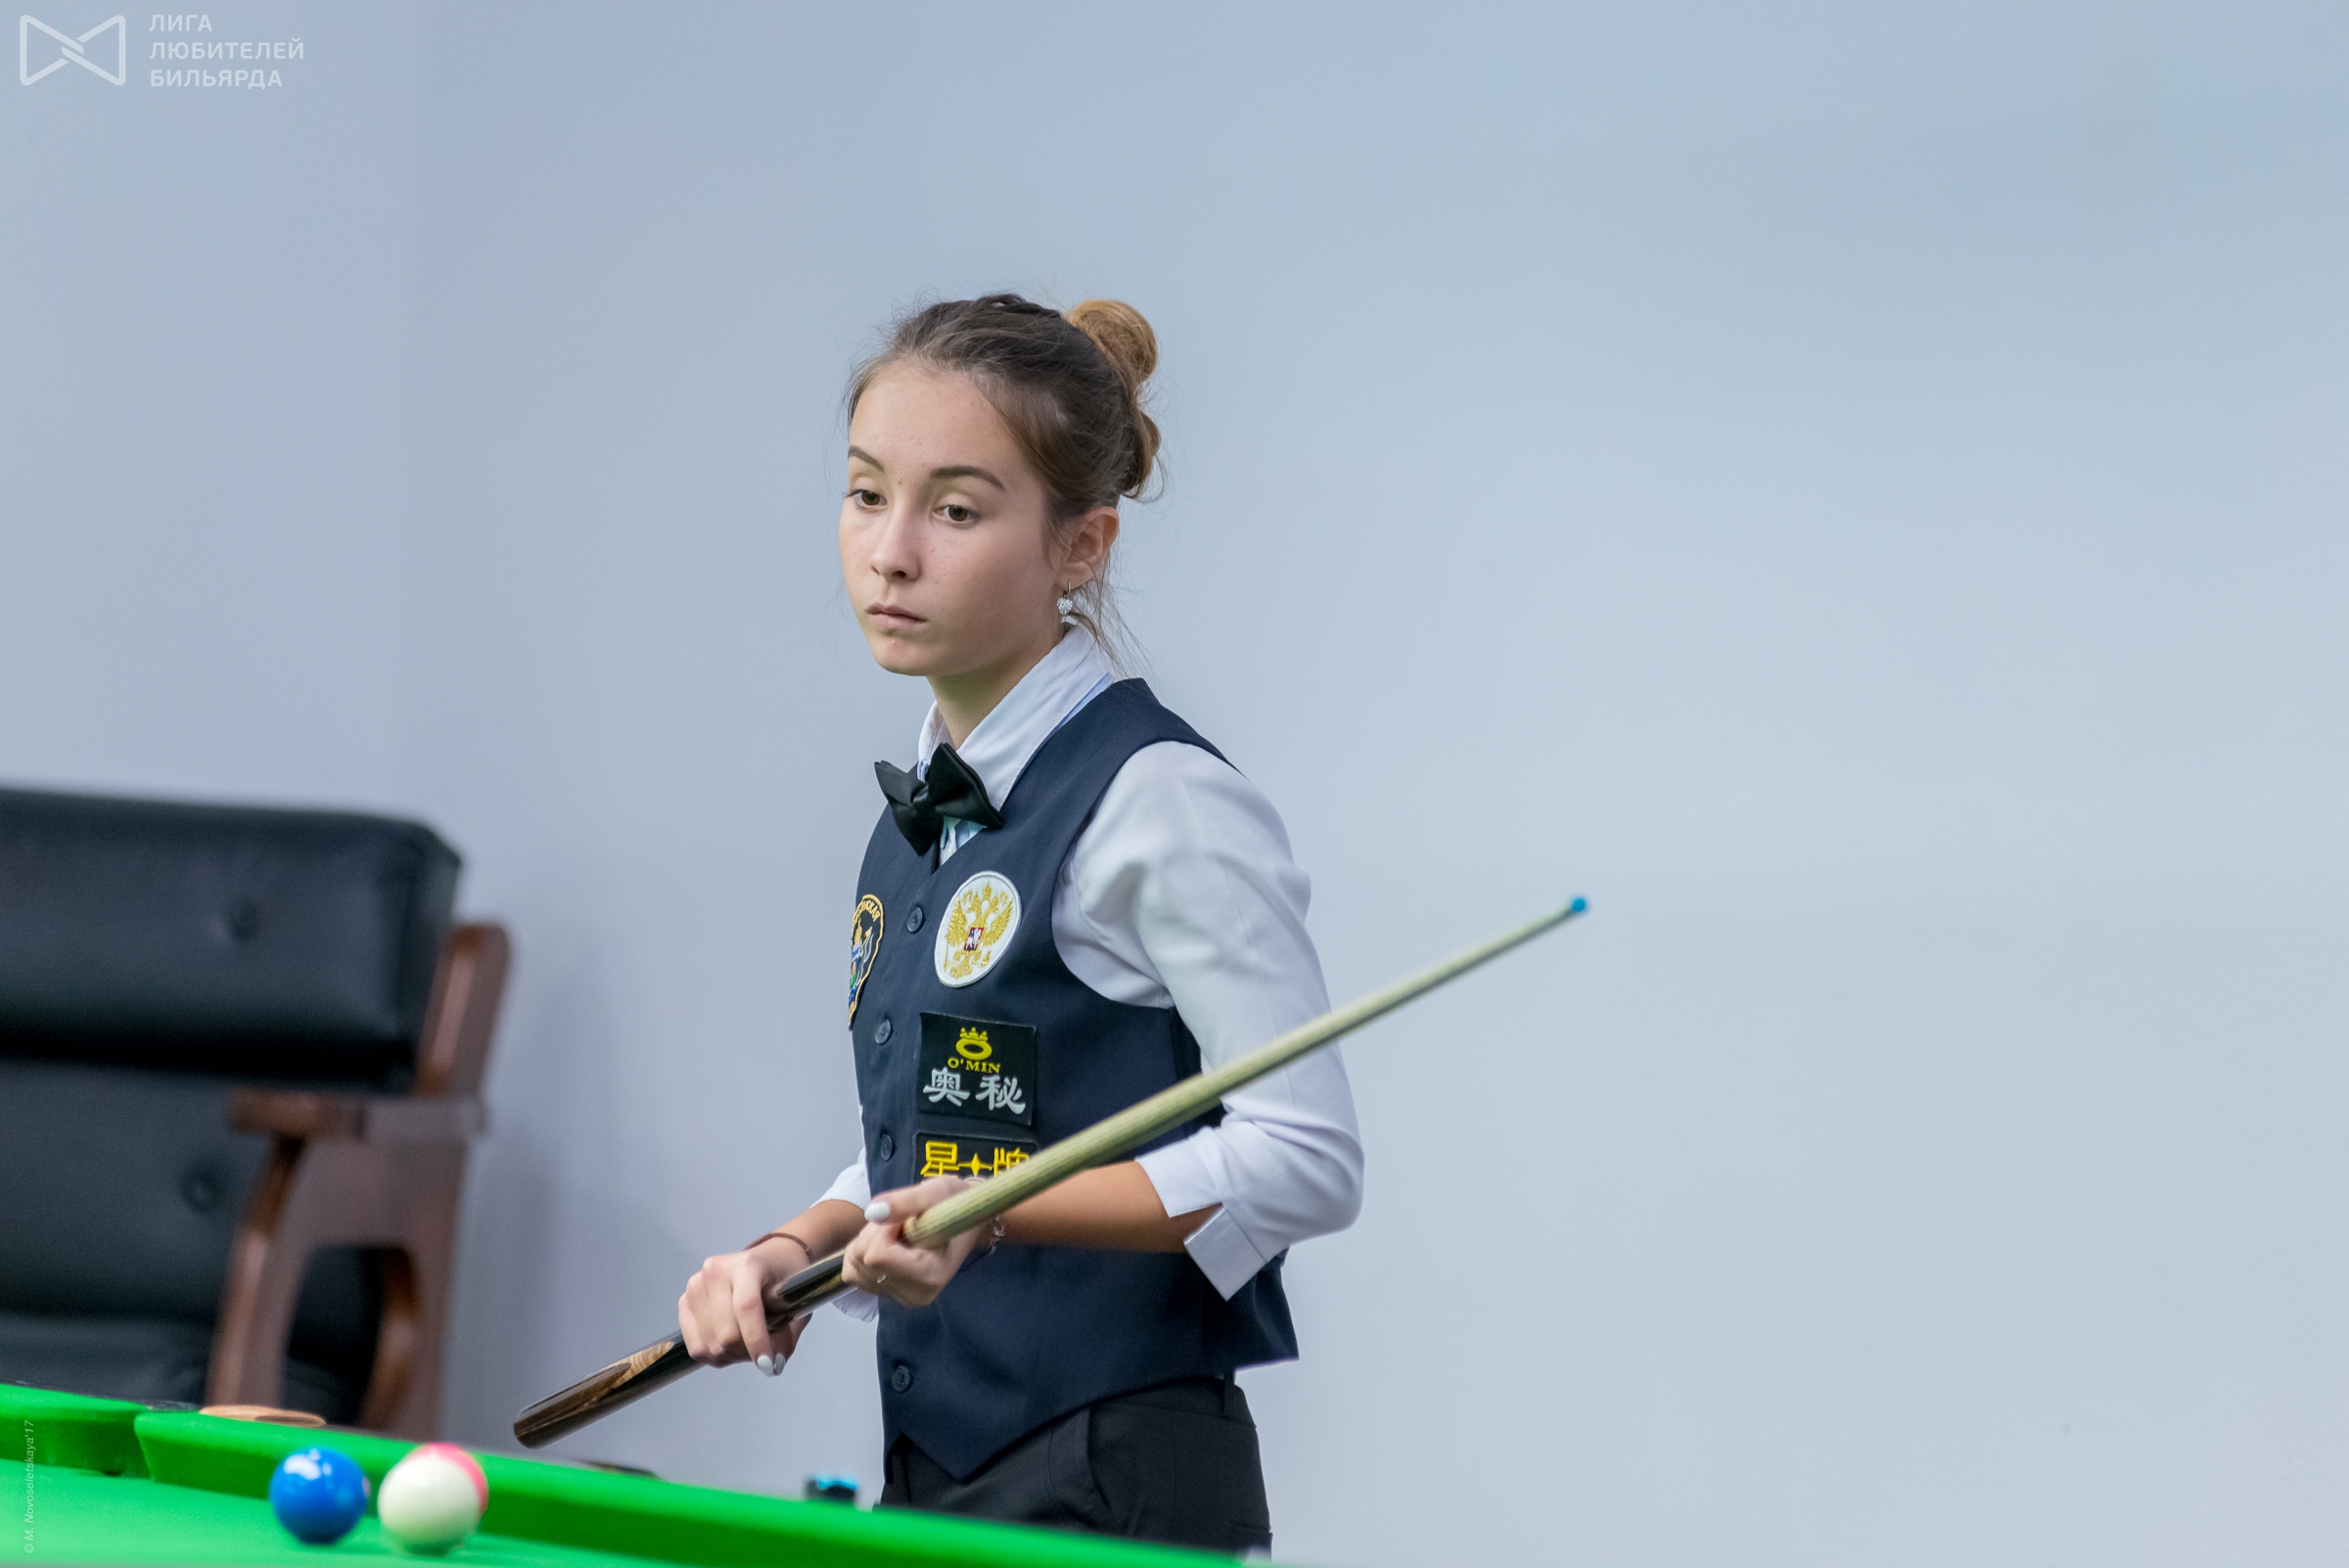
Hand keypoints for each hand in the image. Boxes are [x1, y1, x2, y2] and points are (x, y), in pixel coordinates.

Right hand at [677, 1236, 814, 1373]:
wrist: (767, 1263)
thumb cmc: (782, 1283)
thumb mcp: (796, 1304)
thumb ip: (786, 1336)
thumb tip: (773, 1366)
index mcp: (748, 1264)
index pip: (747, 1307)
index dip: (756, 1340)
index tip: (767, 1365)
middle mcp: (716, 1270)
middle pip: (727, 1331)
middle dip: (747, 1352)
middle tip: (762, 1355)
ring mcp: (696, 1285)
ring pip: (711, 1343)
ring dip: (732, 1356)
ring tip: (747, 1346)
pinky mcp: (684, 1302)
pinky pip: (695, 1347)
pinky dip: (715, 1357)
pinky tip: (729, 1348)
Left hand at [841, 1176, 987, 1307]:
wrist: (963, 1221)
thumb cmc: (953, 1205)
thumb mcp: (935, 1193)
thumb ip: (904, 1202)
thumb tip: (872, 1211)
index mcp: (929, 1276)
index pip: (877, 1255)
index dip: (884, 1228)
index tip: (905, 1217)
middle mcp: (913, 1295)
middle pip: (863, 1259)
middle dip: (876, 1232)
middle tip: (903, 1223)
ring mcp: (899, 1298)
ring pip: (854, 1265)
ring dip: (868, 1241)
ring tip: (897, 1233)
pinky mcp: (886, 1294)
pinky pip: (853, 1272)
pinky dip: (862, 1253)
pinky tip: (887, 1245)